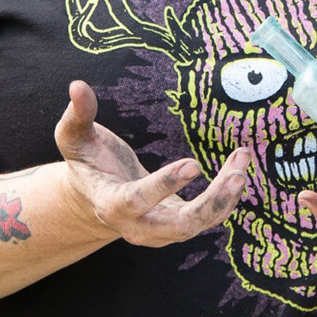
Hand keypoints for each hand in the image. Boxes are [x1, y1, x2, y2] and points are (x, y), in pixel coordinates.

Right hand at [54, 80, 251, 246]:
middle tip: (236, 175)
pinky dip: (227, 195)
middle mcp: (137, 227)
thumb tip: (77, 86)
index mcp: (110, 205)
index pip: (137, 201)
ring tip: (242, 162)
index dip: (165, 185)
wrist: (96, 198)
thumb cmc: (87, 162)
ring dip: (226, 197)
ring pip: (199, 224)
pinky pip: (208, 217)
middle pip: (178, 227)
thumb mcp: (74, 138)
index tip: (194, 164)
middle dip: (210, 204)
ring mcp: (160, 231)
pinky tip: (238, 165)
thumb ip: (77, 115)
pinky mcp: (178, 225)